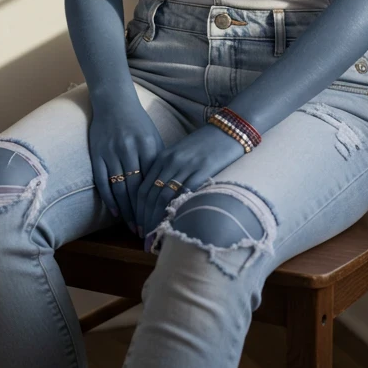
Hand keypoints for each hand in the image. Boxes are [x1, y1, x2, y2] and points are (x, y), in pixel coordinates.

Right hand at [88, 102, 164, 235]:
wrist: (113, 102)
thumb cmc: (138, 123)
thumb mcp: (153, 138)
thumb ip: (158, 161)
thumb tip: (167, 188)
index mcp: (148, 146)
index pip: (154, 181)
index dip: (157, 203)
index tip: (161, 219)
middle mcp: (130, 150)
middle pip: (137, 189)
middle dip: (142, 212)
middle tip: (147, 231)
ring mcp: (111, 153)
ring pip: (120, 189)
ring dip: (127, 211)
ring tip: (133, 227)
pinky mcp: (97, 155)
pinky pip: (103, 182)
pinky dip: (109, 199)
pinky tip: (116, 212)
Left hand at [137, 123, 245, 248]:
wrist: (230, 129)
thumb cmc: (207, 144)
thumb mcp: (183, 154)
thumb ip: (170, 171)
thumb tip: (161, 197)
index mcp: (163, 157)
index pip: (143, 188)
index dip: (137, 210)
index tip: (137, 226)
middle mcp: (171, 162)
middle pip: (150, 195)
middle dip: (144, 219)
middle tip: (143, 238)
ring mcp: (186, 166)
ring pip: (163, 197)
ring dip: (156, 219)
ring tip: (155, 237)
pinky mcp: (203, 170)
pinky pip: (184, 194)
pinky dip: (176, 211)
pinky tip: (174, 224)